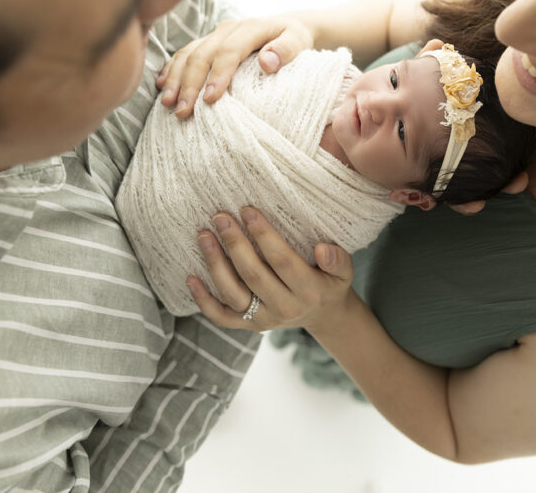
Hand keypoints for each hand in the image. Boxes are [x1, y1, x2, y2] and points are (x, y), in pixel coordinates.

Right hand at [156, 16, 314, 118]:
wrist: (287, 27)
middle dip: (189, 83)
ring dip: (175, 78)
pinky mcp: (207, 42)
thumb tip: (266, 62)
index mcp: (250, 27)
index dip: (217, 75)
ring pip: (188, 54)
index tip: (210, 99)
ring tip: (168, 104)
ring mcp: (214, 35)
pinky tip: (162, 86)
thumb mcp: (299, 41)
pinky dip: (171, 69)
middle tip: (183, 111)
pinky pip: (183, 54)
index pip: (228, 51)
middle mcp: (228, 29)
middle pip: (202, 54)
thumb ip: (287, 50)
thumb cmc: (294, 39)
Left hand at [187, 207, 352, 332]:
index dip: (264, 236)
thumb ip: (338, 259)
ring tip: (204, 236)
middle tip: (220, 217)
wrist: (322, 315)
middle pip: (253, 276)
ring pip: (233, 295)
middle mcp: (285, 308)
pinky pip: (221, 316)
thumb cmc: (330, 282)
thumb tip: (322, 248)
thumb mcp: (344, 272)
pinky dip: (203, 300)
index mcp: (309, 291)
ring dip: (215, 265)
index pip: (282, 261)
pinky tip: (191, 277)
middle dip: (235, 244)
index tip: (248, 210)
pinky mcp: (248, 325)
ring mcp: (264, 320)